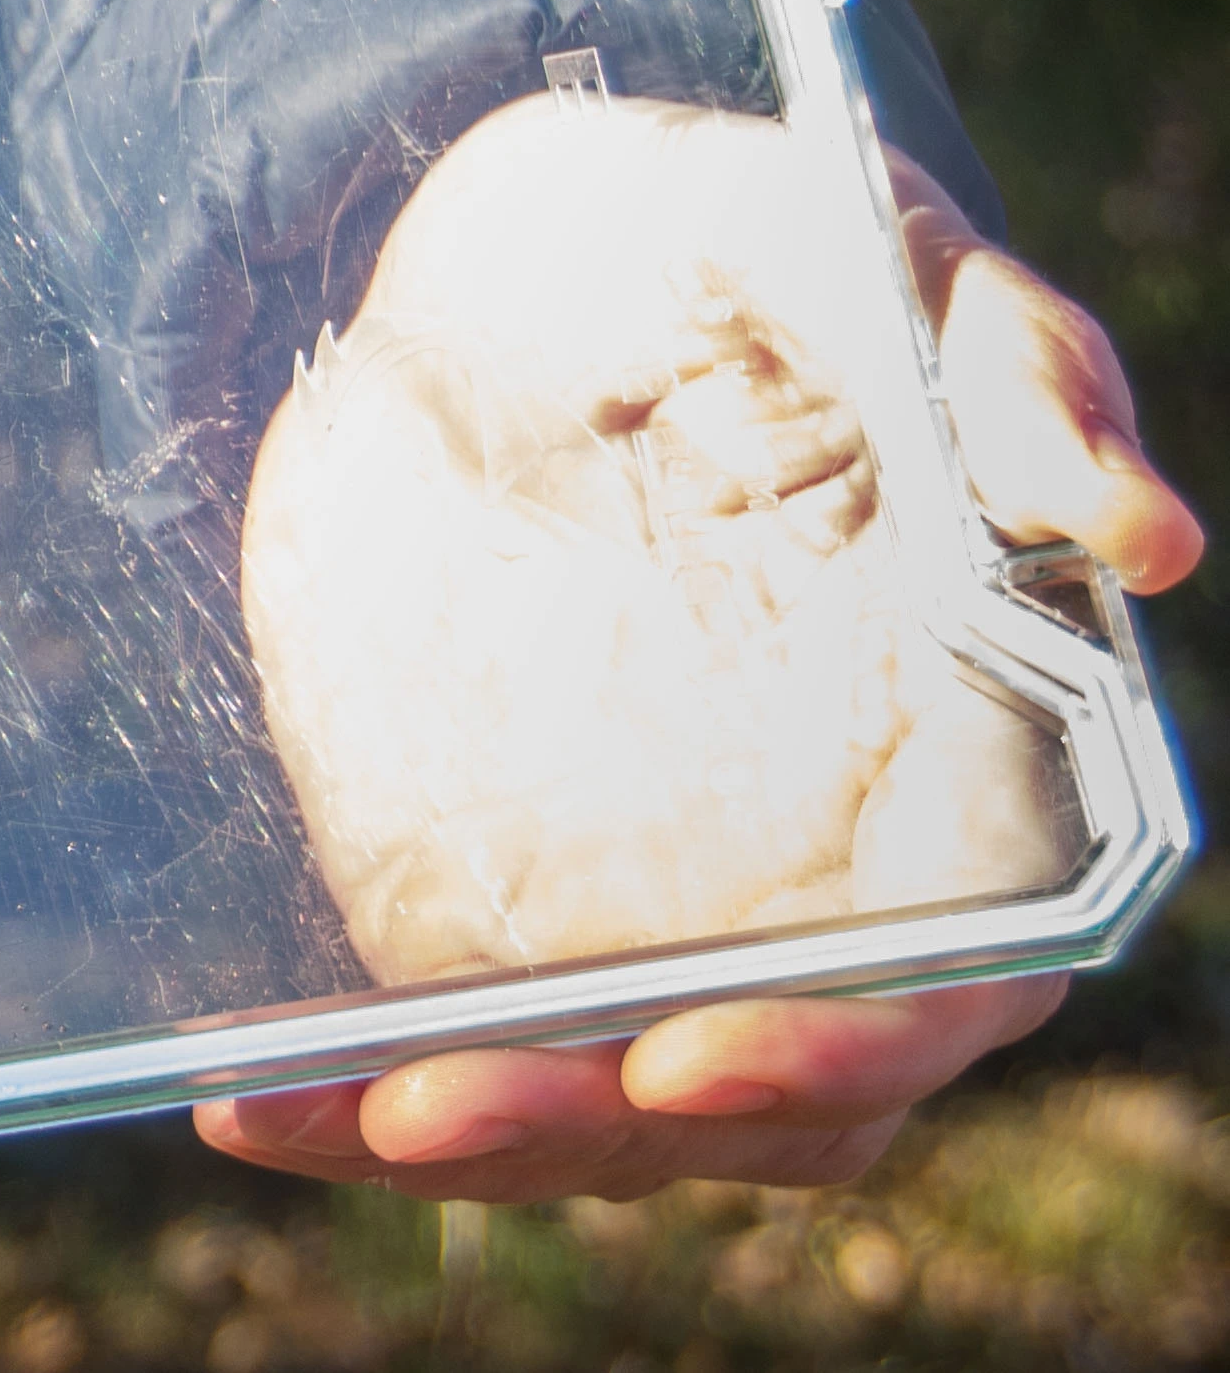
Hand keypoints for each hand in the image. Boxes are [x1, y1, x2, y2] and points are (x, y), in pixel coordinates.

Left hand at [201, 94, 1197, 1203]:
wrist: (565, 239)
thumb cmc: (783, 255)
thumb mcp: (894, 271)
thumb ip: (1024, 390)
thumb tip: (1148, 537)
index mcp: (987, 783)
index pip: (949, 987)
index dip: (838, 1050)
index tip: (690, 1062)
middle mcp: (837, 886)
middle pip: (750, 1098)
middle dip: (589, 1128)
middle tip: (423, 1116)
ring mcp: (669, 905)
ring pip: (595, 1105)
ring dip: (453, 1134)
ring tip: (282, 1118)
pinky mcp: (513, 889)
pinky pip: (452, 1034)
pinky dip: (345, 1090)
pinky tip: (233, 1097)